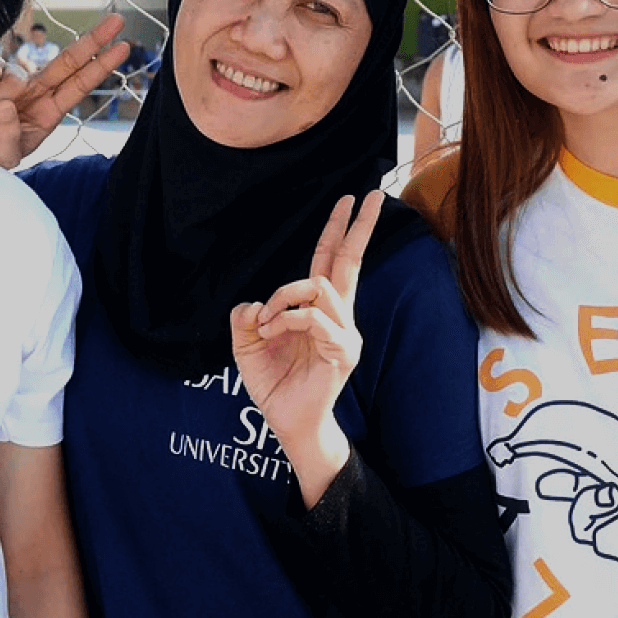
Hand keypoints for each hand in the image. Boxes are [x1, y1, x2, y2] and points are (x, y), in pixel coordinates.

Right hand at [0, 15, 128, 168]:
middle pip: (67, 60)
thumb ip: (9, 136)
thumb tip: (7, 105)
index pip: (80, 84)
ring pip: (15, 77)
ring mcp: (11, 77)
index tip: (123, 47)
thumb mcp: (3, 156)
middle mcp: (36, 90)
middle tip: (118, 19)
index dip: (101, 65)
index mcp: (50, 111)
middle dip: (93, 39)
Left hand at [230, 192, 382, 505]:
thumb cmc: (274, 384)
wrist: (287, 422)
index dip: (338, 229)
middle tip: (370, 195)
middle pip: (350, 262)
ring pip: (319, 285)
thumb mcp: (247, 345)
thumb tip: (254, 303)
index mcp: (319, 310)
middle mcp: (338, 317)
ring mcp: (344, 333)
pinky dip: (288, 318)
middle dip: (359, 226)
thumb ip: (247, 319)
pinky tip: (275, 332)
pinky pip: (314, 315)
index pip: (332, 261)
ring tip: (268, 323)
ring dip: (284, 297)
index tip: (350, 199)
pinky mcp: (343, 351)